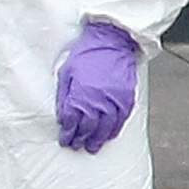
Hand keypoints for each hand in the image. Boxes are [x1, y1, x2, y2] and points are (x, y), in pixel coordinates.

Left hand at [53, 17, 143, 154]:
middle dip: (81, 139)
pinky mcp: (126, 97)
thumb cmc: (87, 54)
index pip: (72, 121)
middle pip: (89, 127)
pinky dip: (114, 130)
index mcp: (81, 94)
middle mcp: (98, 100)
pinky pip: (121, 120)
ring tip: (92, 147)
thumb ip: (64, 96)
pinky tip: (109, 135)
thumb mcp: (67, 72)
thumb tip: (62, 116)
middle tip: (77, 146)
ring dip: (98, 139)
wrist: (112, 41)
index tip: (65, 140)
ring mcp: (114, 100)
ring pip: (105, 127)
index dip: (68, 133)